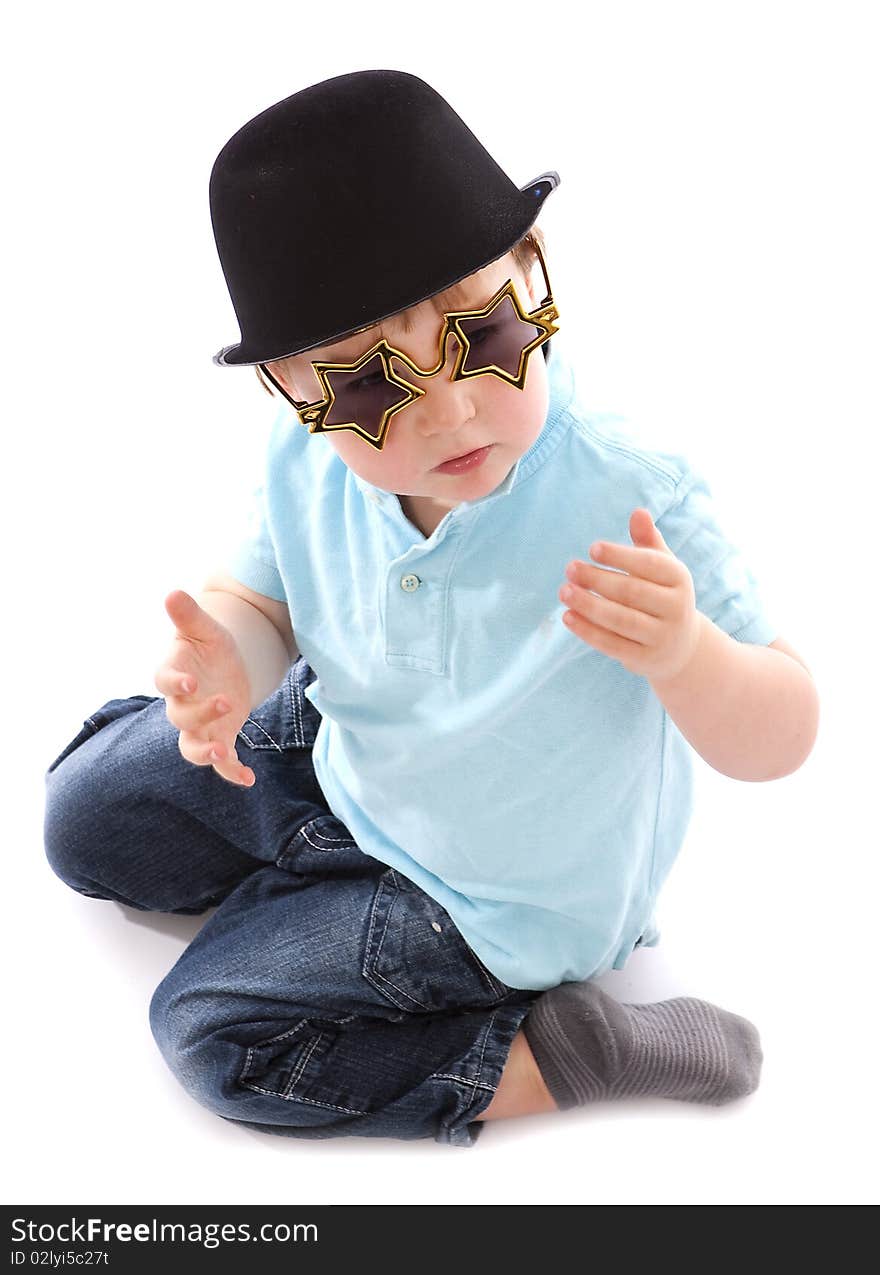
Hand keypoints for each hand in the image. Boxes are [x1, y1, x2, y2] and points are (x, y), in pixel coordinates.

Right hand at [154, 589, 255, 787]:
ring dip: (206, 752)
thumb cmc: (210, 644)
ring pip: (191, 747)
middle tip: (227, 702)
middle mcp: (182, 704)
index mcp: (174, 674)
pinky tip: (249, 779)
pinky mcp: (219, 737)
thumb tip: (172, 593)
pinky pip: (220, 762)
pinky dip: (232, 772)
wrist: (225, 664)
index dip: (175, 684)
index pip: (164, 681)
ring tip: (224, 752)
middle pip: (181, 717)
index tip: (190, 682)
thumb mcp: (205, 628)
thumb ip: (189, 615)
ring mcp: (200, 724)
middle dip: (201, 714)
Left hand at [558, 508, 701, 681]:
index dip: (621, 556)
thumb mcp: (661, 568)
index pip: (650, 565)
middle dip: (598, 580)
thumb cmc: (662, 596)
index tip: (592, 548)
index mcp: (679, 579)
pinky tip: (567, 616)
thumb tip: (638, 512)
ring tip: (564, 591)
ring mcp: (662, 636)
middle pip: (633, 592)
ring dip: (589, 605)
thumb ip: (647, 541)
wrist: (681, 648)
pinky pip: (613, 644)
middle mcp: (676, 608)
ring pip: (621, 619)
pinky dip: (588, 631)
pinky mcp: (646, 659)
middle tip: (570, 569)